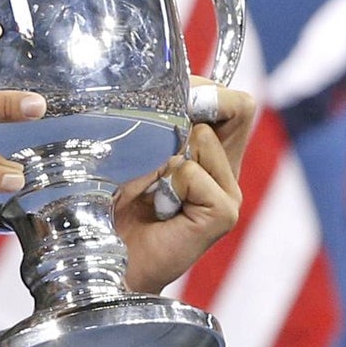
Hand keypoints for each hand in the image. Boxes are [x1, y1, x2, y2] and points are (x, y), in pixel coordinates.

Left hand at [112, 86, 256, 293]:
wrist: (106, 258)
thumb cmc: (114, 205)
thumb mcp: (136, 150)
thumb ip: (161, 122)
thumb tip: (178, 90)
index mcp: (211, 152)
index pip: (234, 102)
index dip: (207, 88)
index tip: (173, 97)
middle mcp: (226, 171)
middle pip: (239, 108)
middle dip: (193, 109)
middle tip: (158, 142)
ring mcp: (229, 194)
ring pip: (204, 139)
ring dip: (166, 156)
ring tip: (150, 189)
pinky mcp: (223, 214)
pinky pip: (193, 174)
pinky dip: (168, 184)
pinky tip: (159, 208)